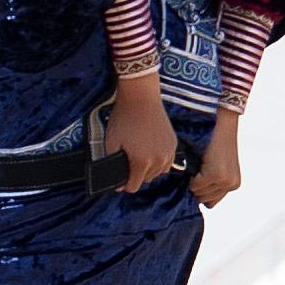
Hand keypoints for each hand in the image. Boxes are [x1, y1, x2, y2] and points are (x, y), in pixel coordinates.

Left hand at [108, 71, 178, 191]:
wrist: (141, 97)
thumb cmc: (124, 119)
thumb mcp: (111, 142)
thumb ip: (112, 164)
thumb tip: (116, 182)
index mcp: (142, 162)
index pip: (133, 186)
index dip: (124, 185)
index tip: (119, 178)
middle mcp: (158, 160)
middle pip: (145, 180)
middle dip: (135, 175)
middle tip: (127, 160)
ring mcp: (169, 152)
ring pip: (157, 173)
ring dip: (148, 170)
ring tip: (139, 155)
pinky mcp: (174, 144)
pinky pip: (166, 162)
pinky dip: (158, 161)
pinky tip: (149, 151)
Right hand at [190, 109, 243, 206]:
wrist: (220, 121)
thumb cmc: (214, 140)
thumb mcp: (215, 164)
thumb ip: (209, 181)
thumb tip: (192, 195)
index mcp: (234, 183)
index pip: (211, 201)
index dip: (200, 192)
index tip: (193, 181)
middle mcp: (231, 184)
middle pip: (204, 199)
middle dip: (196, 187)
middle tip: (194, 171)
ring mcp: (225, 180)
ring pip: (199, 193)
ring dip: (193, 181)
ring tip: (196, 165)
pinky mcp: (216, 174)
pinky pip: (195, 185)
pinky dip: (191, 176)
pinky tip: (196, 162)